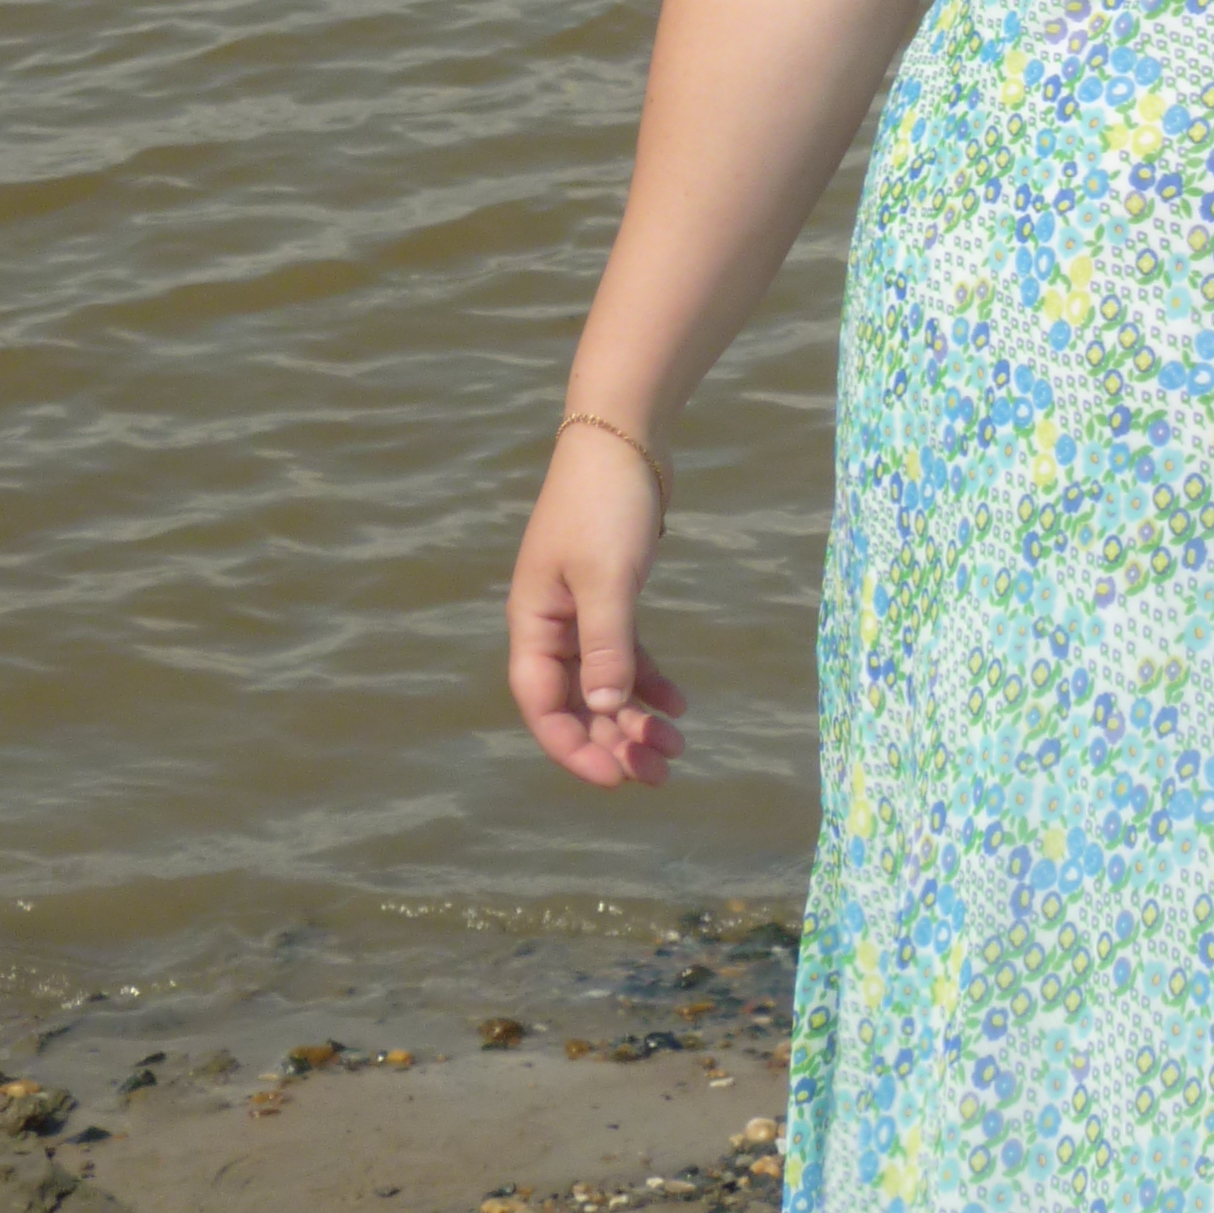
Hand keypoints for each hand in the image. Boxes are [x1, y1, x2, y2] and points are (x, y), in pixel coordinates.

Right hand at [506, 433, 688, 788]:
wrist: (624, 435)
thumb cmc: (605, 504)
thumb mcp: (607, 578)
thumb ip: (605, 645)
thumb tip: (601, 709)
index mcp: (533, 622)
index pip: (542, 703)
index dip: (573, 746)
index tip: (613, 777)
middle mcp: (551, 623)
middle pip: (576, 701)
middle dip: (614, 741)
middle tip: (659, 773)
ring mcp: (581, 610)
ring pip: (604, 682)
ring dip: (635, 717)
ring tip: (678, 748)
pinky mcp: (612, 594)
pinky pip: (626, 653)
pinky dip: (649, 680)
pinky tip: (680, 704)